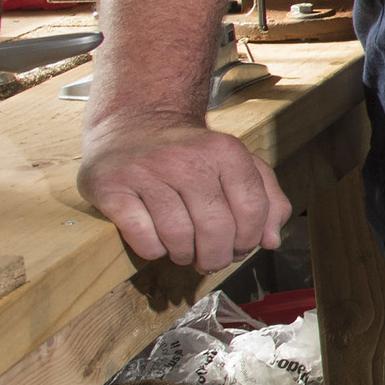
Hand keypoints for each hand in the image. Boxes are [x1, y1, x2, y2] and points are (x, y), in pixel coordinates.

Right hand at [78, 117, 289, 271]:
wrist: (135, 125)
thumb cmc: (192, 155)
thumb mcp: (238, 165)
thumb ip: (267, 199)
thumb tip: (271, 241)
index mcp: (225, 151)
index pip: (252, 209)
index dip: (249, 239)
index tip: (239, 248)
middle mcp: (187, 158)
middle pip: (216, 228)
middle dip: (217, 256)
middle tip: (210, 260)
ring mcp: (146, 171)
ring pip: (178, 237)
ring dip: (184, 255)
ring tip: (184, 251)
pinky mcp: (112, 186)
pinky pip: (142, 237)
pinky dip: (154, 250)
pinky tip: (157, 243)